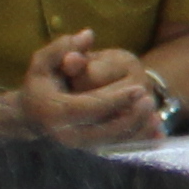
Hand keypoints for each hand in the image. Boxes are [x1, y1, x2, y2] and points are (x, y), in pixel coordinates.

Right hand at [20, 29, 162, 147]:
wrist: (31, 117)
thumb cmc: (41, 84)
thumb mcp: (43, 62)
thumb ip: (62, 48)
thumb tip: (87, 36)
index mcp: (54, 111)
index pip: (90, 107)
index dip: (116, 100)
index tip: (140, 89)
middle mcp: (66, 135)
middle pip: (104, 131)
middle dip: (131, 117)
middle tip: (150, 100)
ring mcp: (79, 148)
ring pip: (113, 144)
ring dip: (137, 132)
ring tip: (156, 115)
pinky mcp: (90, 152)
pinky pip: (117, 150)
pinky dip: (137, 142)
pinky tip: (157, 132)